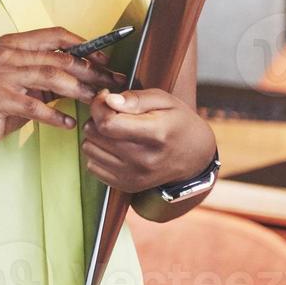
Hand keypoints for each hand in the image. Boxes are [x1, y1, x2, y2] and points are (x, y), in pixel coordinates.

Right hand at [0, 27, 126, 159]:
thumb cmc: (1, 104)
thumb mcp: (27, 84)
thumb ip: (51, 74)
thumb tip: (91, 70)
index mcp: (13, 43)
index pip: (55, 35)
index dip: (84, 45)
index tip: (106, 60)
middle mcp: (5, 54)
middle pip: (58, 58)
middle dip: (90, 71)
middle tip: (111, 83)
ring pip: (50, 78)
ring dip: (79, 91)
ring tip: (96, 102)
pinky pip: (35, 107)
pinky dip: (56, 116)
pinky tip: (70, 123)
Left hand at [80, 88, 215, 193]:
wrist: (195, 157)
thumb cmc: (178, 122)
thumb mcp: (164, 100)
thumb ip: (135, 98)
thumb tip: (109, 100)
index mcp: (156, 134)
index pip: (108, 123)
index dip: (99, 106)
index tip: (105, 98)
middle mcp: (144, 160)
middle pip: (96, 135)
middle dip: (97, 118)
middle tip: (112, 113)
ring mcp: (135, 176)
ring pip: (90, 149)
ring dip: (96, 136)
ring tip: (115, 130)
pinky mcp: (128, 186)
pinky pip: (93, 166)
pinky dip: (98, 153)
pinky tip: (115, 146)